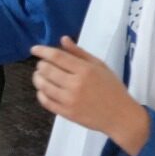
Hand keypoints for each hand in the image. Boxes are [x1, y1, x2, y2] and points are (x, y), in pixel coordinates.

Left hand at [30, 37, 149, 153]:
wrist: (120, 116)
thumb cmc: (112, 88)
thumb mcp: (99, 66)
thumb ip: (79, 53)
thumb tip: (63, 39)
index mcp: (85, 70)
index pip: (57, 56)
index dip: (42, 51)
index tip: (34, 49)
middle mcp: (75, 84)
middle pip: (47, 70)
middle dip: (40, 65)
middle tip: (42, 64)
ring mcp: (69, 100)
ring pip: (43, 85)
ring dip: (37, 78)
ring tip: (40, 76)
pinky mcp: (66, 113)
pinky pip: (46, 101)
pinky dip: (40, 94)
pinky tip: (43, 90)